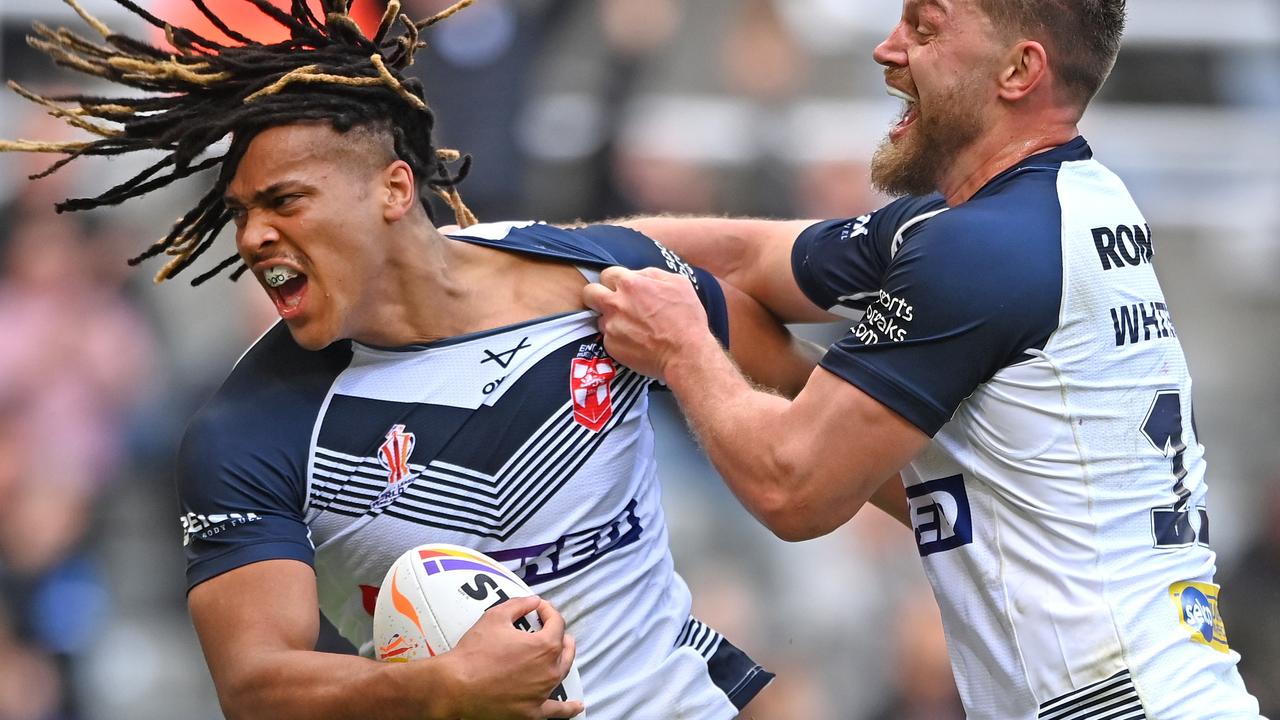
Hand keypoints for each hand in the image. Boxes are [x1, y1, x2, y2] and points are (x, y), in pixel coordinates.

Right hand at [441, 595, 581, 719]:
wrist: (456, 686)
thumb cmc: (474, 654)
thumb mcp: (495, 617)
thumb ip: (519, 605)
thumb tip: (533, 601)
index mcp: (545, 646)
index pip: (557, 623)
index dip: (548, 611)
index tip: (539, 609)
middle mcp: (550, 670)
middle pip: (565, 648)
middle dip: (559, 634)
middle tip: (549, 628)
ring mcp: (543, 693)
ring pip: (562, 673)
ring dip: (562, 660)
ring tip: (562, 653)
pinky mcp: (533, 712)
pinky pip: (557, 710)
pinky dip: (568, 708)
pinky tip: (576, 706)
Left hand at [581, 266, 713, 381]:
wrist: (685, 354)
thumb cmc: (686, 318)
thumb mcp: (678, 283)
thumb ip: (652, 274)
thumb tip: (638, 275)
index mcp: (631, 284)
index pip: (607, 274)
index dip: (615, 280)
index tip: (621, 288)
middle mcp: (615, 303)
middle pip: (589, 292)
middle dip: (596, 295)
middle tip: (610, 302)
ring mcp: (611, 326)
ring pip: (599, 317)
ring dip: (610, 319)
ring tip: (631, 327)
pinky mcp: (611, 346)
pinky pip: (608, 338)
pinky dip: (618, 338)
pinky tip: (635, 342)